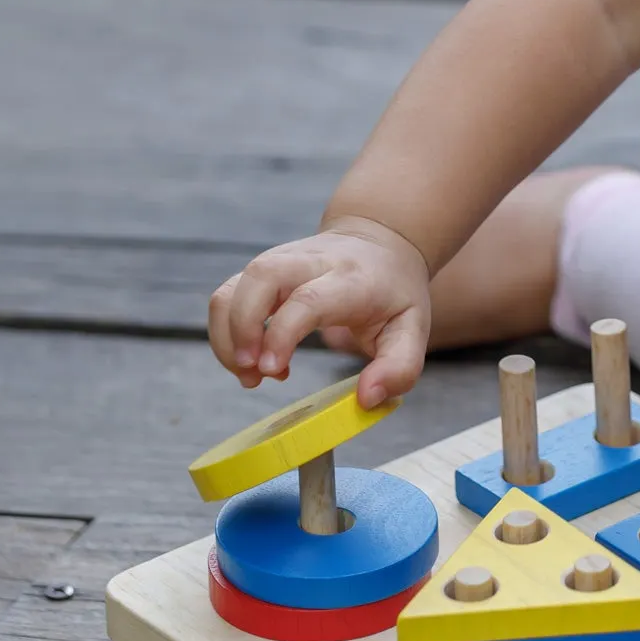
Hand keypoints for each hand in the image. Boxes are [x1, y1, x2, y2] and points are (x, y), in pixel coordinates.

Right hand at [207, 217, 431, 407]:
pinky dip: (226, 331)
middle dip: (241, 330)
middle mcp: (311, 263)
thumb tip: (366, 398)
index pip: (307, 299)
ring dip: (226, 335)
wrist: (382, 241)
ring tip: (249, 374)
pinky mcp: (262, 270)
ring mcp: (281, 262)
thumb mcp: (413, 331)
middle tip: (253, 375)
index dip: (282, 334)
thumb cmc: (395, 293)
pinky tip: (252, 359)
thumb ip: (399, 369)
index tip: (272, 370)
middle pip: (260, 279)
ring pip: (233, 287)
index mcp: (352, 279)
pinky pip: (227, 295)